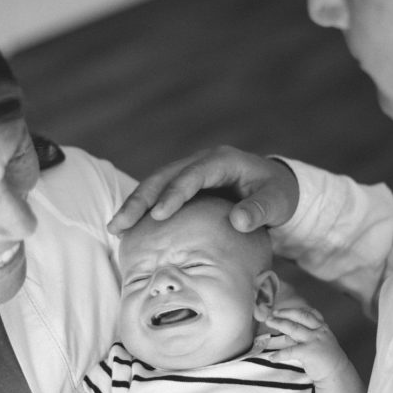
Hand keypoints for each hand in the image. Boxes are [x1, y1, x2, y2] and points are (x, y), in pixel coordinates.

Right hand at [107, 145, 298, 234]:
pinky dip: (142, 211)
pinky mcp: (184, 187)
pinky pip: (158, 195)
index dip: (174, 194)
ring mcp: (189, 172)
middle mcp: (201, 162)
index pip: (192, 175)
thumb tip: (238, 222)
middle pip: (164, 177)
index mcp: (222, 161)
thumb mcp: (277, 202)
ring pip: (155, 185)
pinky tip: (127, 232)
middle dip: (140, 200)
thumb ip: (260, 210)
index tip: (158, 216)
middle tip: (120, 224)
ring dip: (134, 205)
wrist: (275, 187)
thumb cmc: (277, 194)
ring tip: (114, 228)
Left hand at [262, 307, 349, 382]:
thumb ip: (305, 336)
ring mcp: (314, 340)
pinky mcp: (309, 352)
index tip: (281, 310)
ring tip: (268, 322)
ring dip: (279, 324)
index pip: (309, 313)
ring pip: (293, 328)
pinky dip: (279, 354)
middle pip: (299, 316)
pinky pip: (290, 351)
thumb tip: (287, 335)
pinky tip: (272, 357)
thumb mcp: (319, 342)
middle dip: (284, 313)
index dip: (294, 310)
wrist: (337, 373)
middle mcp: (319, 331)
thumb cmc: (327, 358)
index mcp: (322, 327)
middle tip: (272, 314)